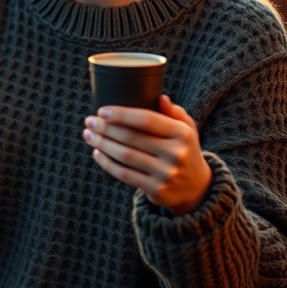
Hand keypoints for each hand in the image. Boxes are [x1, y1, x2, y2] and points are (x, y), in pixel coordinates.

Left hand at [82, 95, 211, 215]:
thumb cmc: (185, 151)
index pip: (147, 120)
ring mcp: (166, 173)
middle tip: (90, 121)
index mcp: (182, 133)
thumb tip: (160, 97)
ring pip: (125, 156)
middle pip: (132, 138)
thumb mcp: (187, 130)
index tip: (102, 110)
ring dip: (102, 144)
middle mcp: (176, 153)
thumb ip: (175, 113)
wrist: (198, 189)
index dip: (121, 114)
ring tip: (88, 135)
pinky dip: (107, 163)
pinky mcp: (156, 190)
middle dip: (105, 128)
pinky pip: (125, 175)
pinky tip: (97, 153)